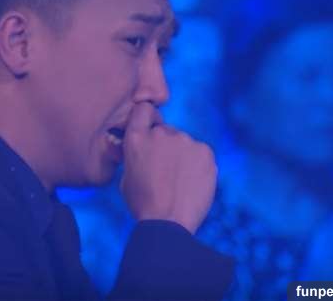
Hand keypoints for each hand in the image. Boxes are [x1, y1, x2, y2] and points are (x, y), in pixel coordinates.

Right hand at [119, 102, 216, 233]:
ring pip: (184, 143)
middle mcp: (161, 133)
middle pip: (165, 130)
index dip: (146, 118)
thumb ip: (134, 155)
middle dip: (164, 145)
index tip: (149, 129)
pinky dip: (197, 164)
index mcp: (136, 138)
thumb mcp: (126, 176)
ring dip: (181, 155)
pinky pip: (200, 153)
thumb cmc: (144, 204)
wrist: (169, 224)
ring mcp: (185, 140)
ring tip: (179, 183)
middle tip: (164, 171)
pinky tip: (192, 183)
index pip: (143, 109)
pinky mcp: (205, 151)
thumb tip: (142, 147)